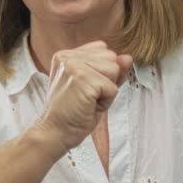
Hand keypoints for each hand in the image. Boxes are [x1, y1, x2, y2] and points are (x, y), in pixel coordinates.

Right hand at [33, 41, 131, 156]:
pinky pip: (112, 87)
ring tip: (88, 100)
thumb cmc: (73, 114)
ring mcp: (74, 65)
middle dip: (107, 80)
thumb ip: (112, 71)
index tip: (85, 88)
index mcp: (67, 55)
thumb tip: (128, 58)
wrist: (55, 133)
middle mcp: (68, 56)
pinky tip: (88, 106)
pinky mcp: (82, 78)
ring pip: (114, 69)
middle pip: (111, 57)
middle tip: (86, 97)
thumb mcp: (95, 87)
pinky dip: (106, 101)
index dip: (103, 72)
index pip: (103, 49)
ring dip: (106, 90)